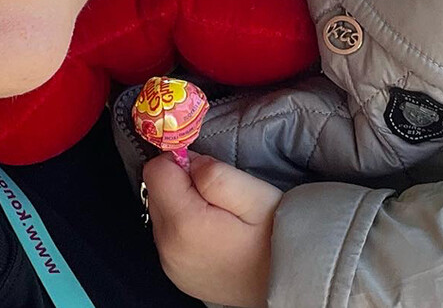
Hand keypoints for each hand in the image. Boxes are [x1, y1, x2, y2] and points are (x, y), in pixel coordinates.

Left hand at [144, 151, 281, 307]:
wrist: (287, 282)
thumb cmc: (275, 238)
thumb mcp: (255, 196)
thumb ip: (217, 174)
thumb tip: (190, 162)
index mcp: (184, 224)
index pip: (155, 171)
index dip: (179, 161)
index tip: (204, 171)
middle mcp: (168, 247)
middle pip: (155, 191)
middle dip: (180, 182)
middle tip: (217, 195)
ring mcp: (170, 264)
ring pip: (160, 212)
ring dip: (181, 204)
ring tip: (217, 215)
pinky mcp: (175, 273)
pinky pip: (167, 235)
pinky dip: (183, 226)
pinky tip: (211, 231)